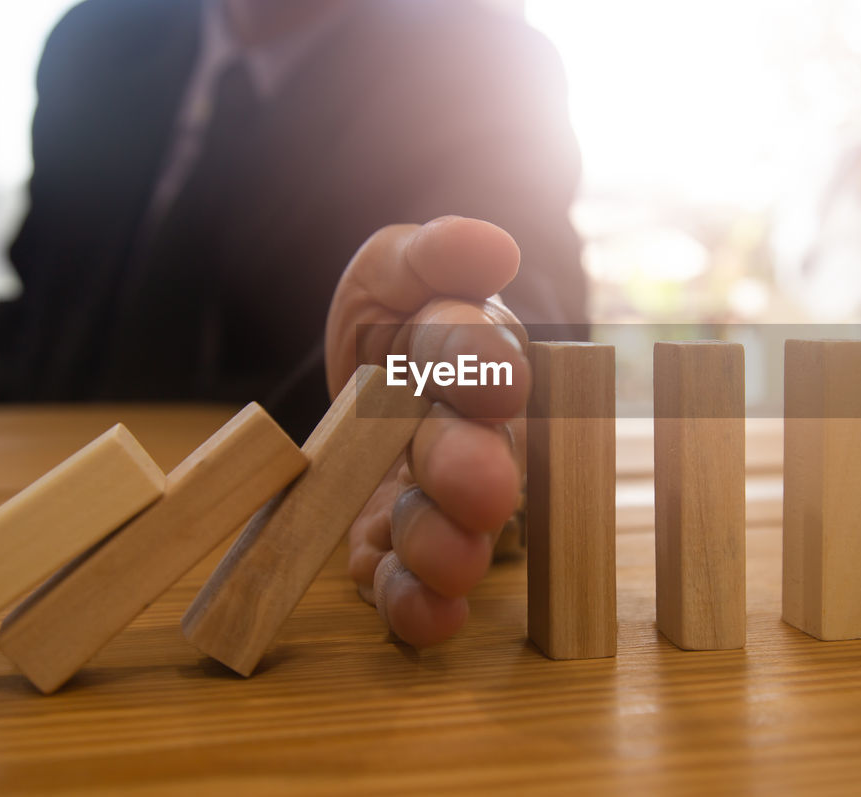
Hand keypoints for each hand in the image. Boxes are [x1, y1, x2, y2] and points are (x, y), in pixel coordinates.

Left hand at [325, 216, 528, 646]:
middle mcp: (474, 433)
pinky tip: (421, 616)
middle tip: (479, 488)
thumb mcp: (394, 270)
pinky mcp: (400, 549)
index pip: (480, 352)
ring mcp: (441, 499)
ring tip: (441, 561)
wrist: (367, 378)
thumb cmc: (394, 317)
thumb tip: (490, 245)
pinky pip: (413, 584)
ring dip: (450, 547)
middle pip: (479, 453)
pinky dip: (418, 604)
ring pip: (456, 528)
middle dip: (475, 472)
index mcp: (473, 357)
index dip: (483, 364)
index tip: (493, 375)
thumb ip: (433, 255)